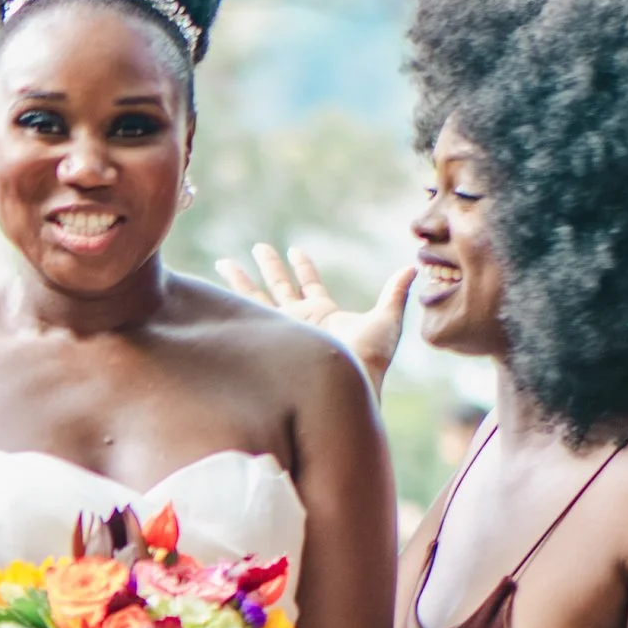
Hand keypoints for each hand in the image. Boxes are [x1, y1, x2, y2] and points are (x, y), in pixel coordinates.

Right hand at [218, 241, 413, 391]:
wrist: (349, 381)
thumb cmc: (371, 357)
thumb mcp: (387, 318)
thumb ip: (395, 292)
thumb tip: (412, 267)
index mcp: (323, 313)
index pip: (310, 284)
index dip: (303, 266)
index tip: (295, 250)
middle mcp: (299, 319)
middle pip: (280, 286)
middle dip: (269, 266)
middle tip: (258, 246)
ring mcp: (282, 327)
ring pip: (256, 297)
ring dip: (241, 279)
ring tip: (224, 261)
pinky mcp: (271, 332)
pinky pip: (248, 310)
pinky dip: (232, 297)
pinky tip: (216, 283)